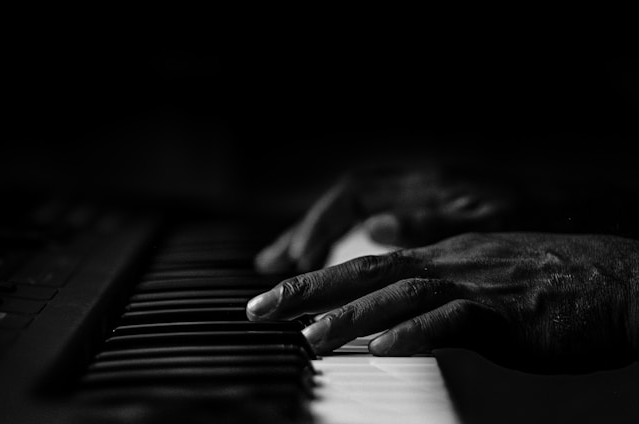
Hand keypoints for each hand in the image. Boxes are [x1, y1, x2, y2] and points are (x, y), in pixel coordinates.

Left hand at [247, 232, 638, 372]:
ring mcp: (477, 284)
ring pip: (400, 292)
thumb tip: (396, 318)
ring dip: (350, 316)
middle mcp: (450, 263)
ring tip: (307, 336)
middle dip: (307, 287)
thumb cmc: (555, 288)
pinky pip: (453, 321)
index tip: (275, 297)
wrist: (622, 282)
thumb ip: (438, 296)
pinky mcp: (506, 313)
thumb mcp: (484, 284)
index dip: (316, 279)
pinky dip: (413, 334)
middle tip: (258, 308)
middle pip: (365, 269)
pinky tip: (380, 351)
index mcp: (443, 257)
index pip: (365, 263)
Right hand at [255, 166, 516, 273]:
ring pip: (350, 215)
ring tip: (281, 263)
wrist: (570, 209)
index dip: (319, 224)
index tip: (298, 257)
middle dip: (302, 232)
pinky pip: (368, 225)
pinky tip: (329, 261)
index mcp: (424, 183)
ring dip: (314, 238)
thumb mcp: (489, 221)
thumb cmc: (536, 216)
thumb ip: (431, 221)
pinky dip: (342, 243)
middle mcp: (412, 186)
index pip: (354, 195)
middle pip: (342, 203)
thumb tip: (376, 226)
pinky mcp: (422, 215)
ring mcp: (415, 200)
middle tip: (268, 263)